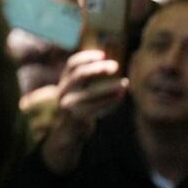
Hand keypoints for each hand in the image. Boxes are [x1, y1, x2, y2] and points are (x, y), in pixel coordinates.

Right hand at [41, 49, 126, 174]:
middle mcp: (63, 91)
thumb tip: (107, 62)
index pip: (72, 64)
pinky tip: (121, 94)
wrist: (69, 132)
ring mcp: (69, 104)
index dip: (86, 57)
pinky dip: (110, 99)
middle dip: (97, 68)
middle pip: (79, 75)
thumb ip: (86, 79)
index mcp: (64, 82)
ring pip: (90, 92)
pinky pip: (96, 106)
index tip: (102, 54)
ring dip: (109, 86)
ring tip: (124, 82)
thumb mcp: (78, 91)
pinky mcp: (77, 116)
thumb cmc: (79, 108)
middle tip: (115, 66)